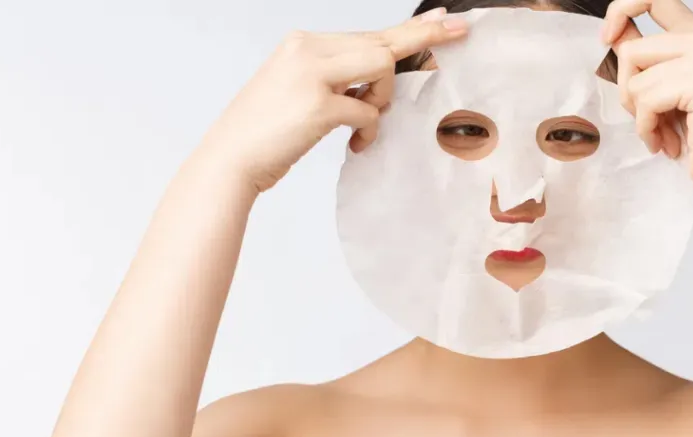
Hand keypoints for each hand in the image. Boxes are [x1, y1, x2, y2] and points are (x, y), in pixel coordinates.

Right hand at [193, 7, 467, 192]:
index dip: (410, 30)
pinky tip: (355, 144)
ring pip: (380, 67)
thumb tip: (376, 80)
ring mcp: (312, 74)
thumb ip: (335, 78)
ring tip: (364, 122)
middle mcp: (307, 49)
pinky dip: (369, 130)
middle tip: (463, 29)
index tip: (443, 20)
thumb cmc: (266, 132)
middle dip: (425, 40)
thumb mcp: (298, 90)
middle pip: (382, 41)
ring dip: (382, 99)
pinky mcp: (318, 105)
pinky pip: (368, 112)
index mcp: (303, 43)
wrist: (229, 160)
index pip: (367, 33)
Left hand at [602, 0, 692, 190]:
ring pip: (635, 77)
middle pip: (632, 49)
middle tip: (651, 119)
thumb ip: (645, 61)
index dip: (622, 10)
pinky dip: (648, 127)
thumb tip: (612, 36)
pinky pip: (646, 98)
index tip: (607, 39)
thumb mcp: (666, 91)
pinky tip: (666, 142)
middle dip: (629, 92)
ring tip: (663, 132)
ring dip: (640, 115)